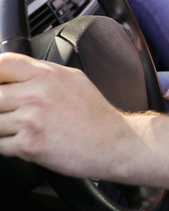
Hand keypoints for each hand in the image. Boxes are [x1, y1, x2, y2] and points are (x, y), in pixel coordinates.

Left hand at [0, 53, 126, 177]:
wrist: (115, 143)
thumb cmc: (97, 115)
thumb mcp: (74, 80)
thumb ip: (43, 73)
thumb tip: (14, 73)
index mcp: (48, 75)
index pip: (2, 64)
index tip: (0, 86)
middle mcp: (37, 95)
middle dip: (1, 107)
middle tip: (14, 113)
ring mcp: (31, 120)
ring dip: (3, 128)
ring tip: (24, 129)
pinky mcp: (29, 145)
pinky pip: (0, 145)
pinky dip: (9, 146)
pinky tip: (29, 142)